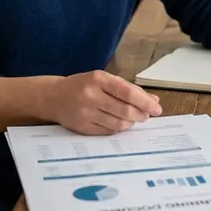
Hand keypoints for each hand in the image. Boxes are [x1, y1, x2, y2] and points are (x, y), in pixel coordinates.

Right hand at [45, 70, 162, 134]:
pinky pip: (108, 131)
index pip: (127, 92)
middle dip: (140, 115)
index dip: (145, 102)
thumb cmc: (83, 85)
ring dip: (130, 123)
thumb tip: (153, 100)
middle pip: (125, 110)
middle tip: (146, 116)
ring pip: (118, 123)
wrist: (54, 97)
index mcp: (98, 79)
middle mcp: (91, 95)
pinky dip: (118, 128)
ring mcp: (86, 113)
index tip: (157, 109)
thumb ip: (128, 88)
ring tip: (132, 118)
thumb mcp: (104, 80)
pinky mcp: (82, 127)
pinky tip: (118, 123)